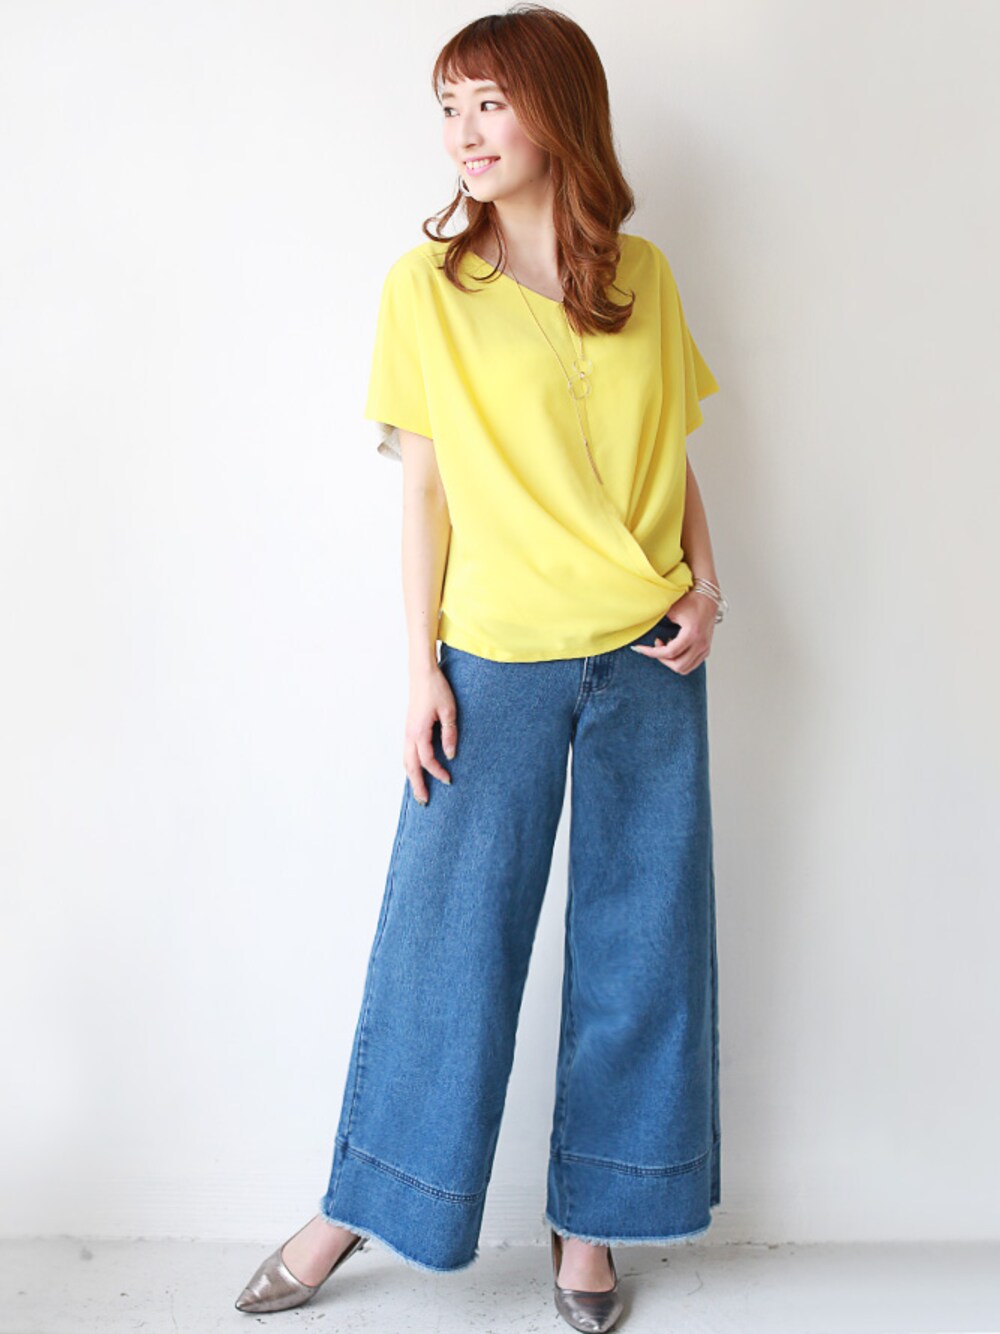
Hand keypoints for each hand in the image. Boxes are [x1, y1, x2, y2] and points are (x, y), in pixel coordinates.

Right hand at [404, 665, 456, 804]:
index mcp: (418, 732)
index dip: (437, 772)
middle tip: (424, 802)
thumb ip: (449, 734)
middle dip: (417, 785)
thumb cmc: (436, 689)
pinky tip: (416, 770)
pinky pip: (407, 752)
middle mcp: (409, 734)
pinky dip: (410, 765)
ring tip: (418, 791)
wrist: (422, 673)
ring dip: (411, 777)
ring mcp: (407, 731)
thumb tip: (450, 755)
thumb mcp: (449, 711)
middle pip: (410, 766)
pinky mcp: (409, 728)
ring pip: (406, 760)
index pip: (427, 760)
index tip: (449, 780)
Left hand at [630, 591, 716, 674]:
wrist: (708, 596)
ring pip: (685, 668)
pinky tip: (674, 648)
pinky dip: (680, 661)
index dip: (652, 652)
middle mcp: (701, 644)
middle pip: (678, 665)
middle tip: (655, 646)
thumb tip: (643, 630)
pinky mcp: (706, 649)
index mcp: (692, 634)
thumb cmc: (690, 600)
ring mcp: (705, 648)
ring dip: (671, 661)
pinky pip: (691, 665)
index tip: (640, 648)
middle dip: (662, 659)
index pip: (669, 652)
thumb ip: (659, 622)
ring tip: (665, 647)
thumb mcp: (672, 609)